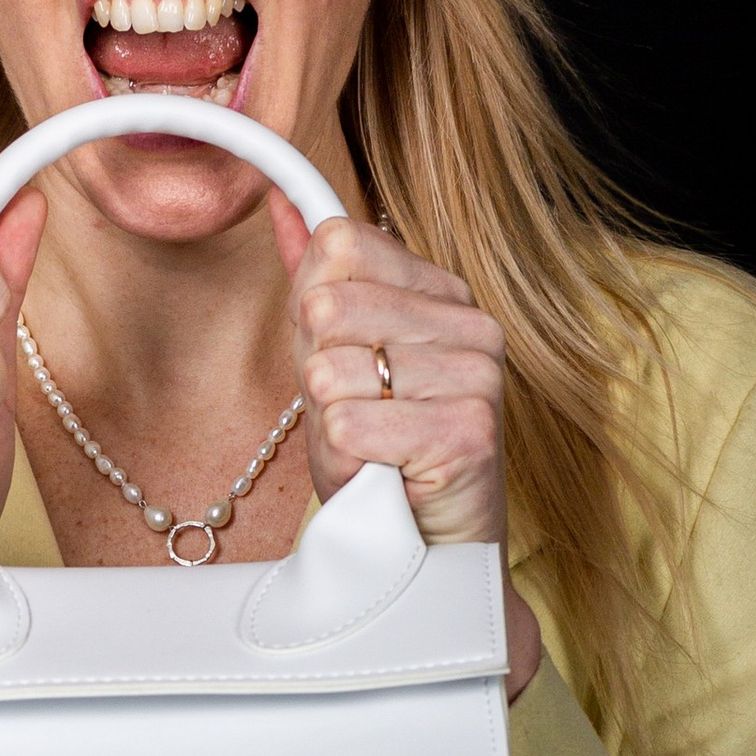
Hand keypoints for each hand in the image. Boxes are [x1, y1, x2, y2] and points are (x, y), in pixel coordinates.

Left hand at [265, 196, 543, 696]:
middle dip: (319, 377)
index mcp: (444, 293)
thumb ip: (314, 281)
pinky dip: (346, 463)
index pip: (338, 245)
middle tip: (358, 419)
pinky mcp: (468, 431)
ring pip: (332, 373)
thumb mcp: (335, 360)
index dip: (313, 318)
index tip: (345, 367)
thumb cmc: (382, 459)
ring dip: (333, 428)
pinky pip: (348, 426)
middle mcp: (473, 323)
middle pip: (326, 308)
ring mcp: (478, 376)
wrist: (426, 556)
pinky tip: (382, 476)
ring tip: (373, 452)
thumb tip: (277, 200)